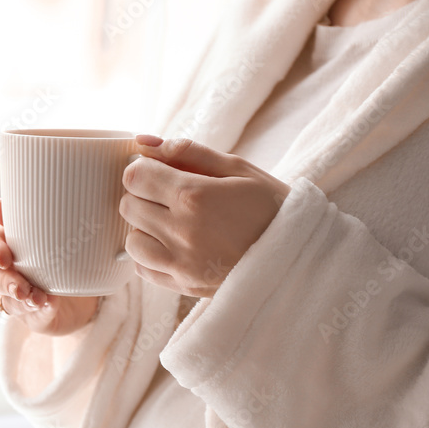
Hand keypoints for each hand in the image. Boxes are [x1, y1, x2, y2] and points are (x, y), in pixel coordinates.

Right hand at [0, 198, 99, 335]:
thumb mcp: (55, 228)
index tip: (3, 256)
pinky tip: (49, 306)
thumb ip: (28, 216)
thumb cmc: (68, 247)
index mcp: (8, 246)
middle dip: (5, 281)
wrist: (93, 280)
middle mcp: (8, 272)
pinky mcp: (35, 317)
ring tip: (38, 299)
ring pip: (8, 301)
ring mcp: (20, 298)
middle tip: (20, 286)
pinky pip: (32, 318)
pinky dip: (40, 312)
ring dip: (21, 300)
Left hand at [118, 135, 290, 297]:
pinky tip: (174, 245)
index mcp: (194, 197)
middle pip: (128, 206)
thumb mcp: (238, 169)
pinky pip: (143, 268)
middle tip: (169, 196)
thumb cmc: (271, 206)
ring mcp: (180, 263)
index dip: (143, 170)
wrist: (300, 256)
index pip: (135, 177)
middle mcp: (181, 232)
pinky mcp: (182, 285)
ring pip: (131, 240)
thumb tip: (143, 142)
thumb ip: (188, 152)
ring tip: (172, 223)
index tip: (159, 172)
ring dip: (144, 228)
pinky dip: (150, 255)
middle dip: (143, 196)